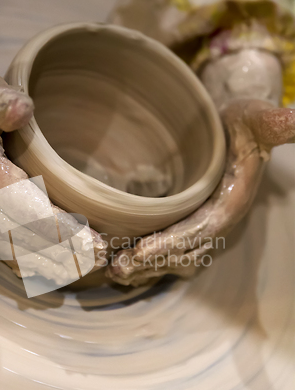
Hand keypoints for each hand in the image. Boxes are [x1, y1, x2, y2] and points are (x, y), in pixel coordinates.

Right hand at [0, 57, 106, 282]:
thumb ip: (2, 102)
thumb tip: (23, 110)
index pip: (30, 215)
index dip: (63, 233)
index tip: (93, 243)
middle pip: (24, 241)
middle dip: (62, 254)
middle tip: (96, 259)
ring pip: (10, 251)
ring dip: (45, 263)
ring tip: (78, 269)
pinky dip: (21, 262)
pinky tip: (44, 269)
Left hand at [106, 99, 294, 285]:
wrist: (236, 134)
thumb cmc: (243, 124)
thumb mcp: (257, 118)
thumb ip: (274, 123)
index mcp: (231, 203)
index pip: (202, 229)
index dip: (172, 242)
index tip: (141, 251)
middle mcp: (218, 221)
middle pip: (184, 250)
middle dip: (152, 262)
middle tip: (117, 268)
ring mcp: (203, 226)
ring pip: (175, 256)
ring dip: (146, 266)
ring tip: (114, 271)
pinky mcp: (190, 226)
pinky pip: (170, 250)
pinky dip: (148, 260)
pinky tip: (124, 263)